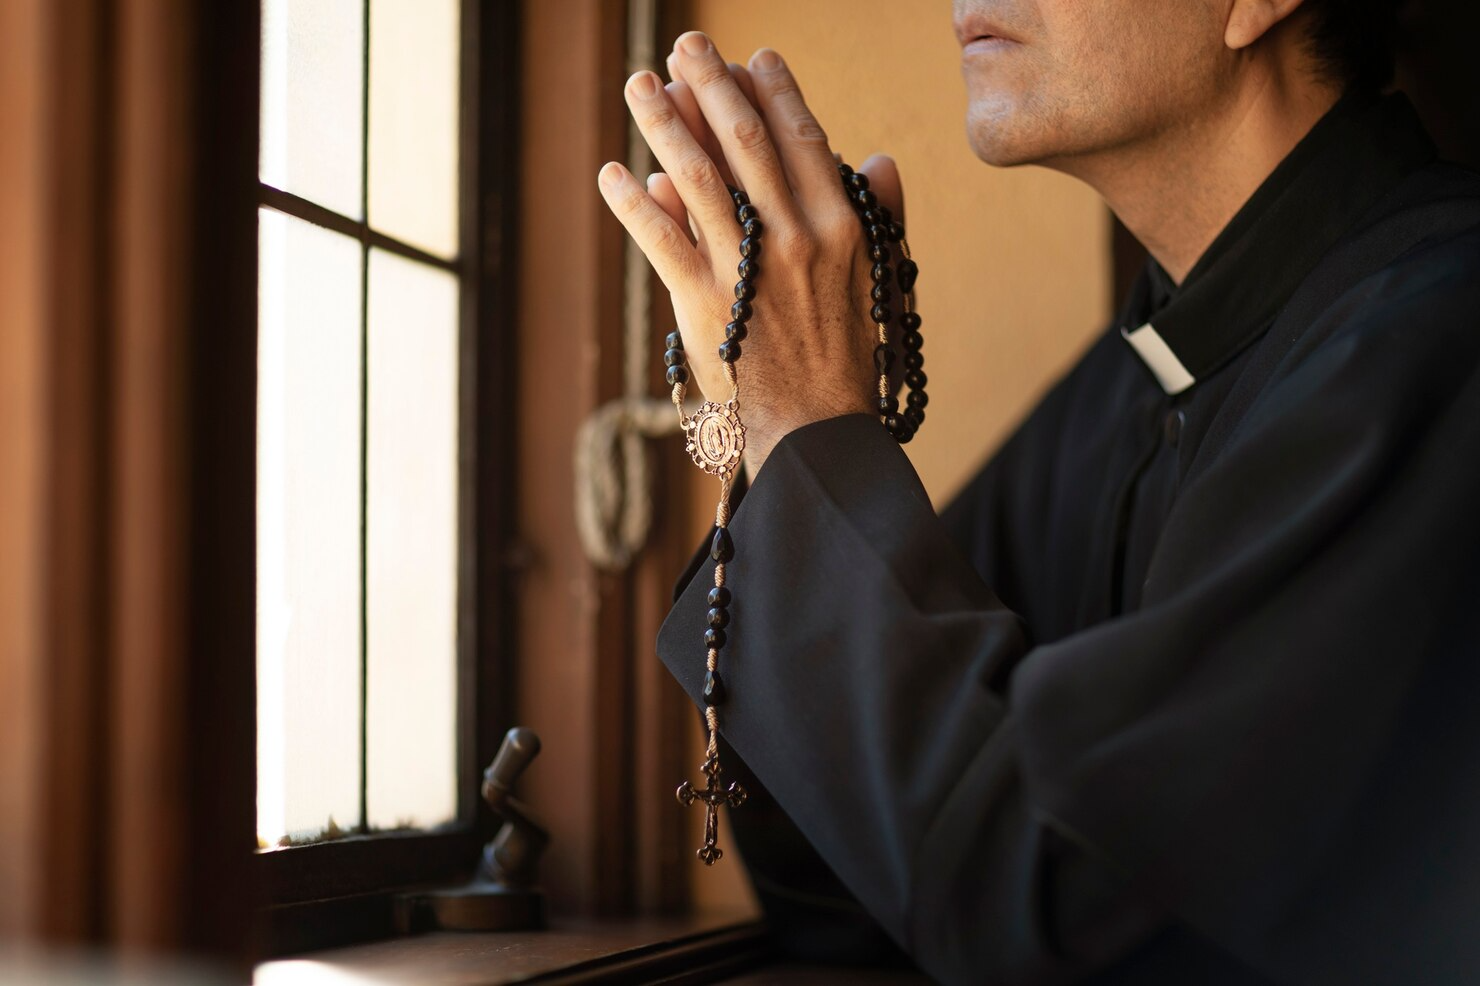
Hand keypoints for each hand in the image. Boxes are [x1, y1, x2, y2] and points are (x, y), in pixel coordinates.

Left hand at [597, 32, 906, 474]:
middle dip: (711, 85)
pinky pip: (661, 240)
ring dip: (663, 124)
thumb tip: (879, 159)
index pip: (802, 138)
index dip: (774, 92)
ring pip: (696, 177)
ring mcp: (746, 269)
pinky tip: (613, 174)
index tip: (751, 58)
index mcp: (839, 226)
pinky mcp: (704, 303)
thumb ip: (880, 216)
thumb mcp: (881, 281)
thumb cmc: (849, 359)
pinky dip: (634, 204)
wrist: (816, 430)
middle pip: (744, 141)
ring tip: (639, 84)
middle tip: (685, 46)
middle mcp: (794, 237)